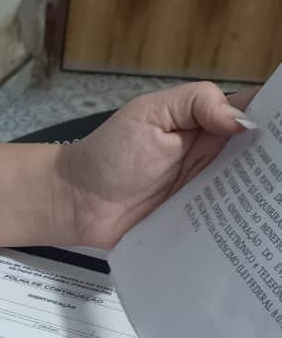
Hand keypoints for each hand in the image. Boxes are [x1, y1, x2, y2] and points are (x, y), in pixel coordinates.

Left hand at [61, 82, 257, 249]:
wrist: (76, 202)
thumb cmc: (108, 153)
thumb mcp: (149, 113)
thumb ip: (196, 104)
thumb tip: (243, 121)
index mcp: (207, 123)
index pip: (254, 114)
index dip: (275, 119)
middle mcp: (215, 157)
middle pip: (261, 157)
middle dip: (276, 163)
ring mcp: (209, 192)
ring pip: (252, 193)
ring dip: (266, 197)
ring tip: (280, 206)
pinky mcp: (200, 224)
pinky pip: (229, 225)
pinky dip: (244, 228)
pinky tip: (260, 233)